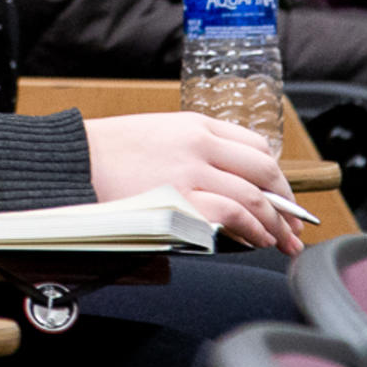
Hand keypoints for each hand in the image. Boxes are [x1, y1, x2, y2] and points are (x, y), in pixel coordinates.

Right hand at [85, 112, 302, 254]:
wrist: (72, 162)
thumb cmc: (106, 153)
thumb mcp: (157, 135)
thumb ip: (194, 151)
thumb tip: (228, 182)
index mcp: (194, 124)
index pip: (255, 145)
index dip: (276, 175)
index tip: (282, 195)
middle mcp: (199, 144)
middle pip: (264, 171)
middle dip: (286, 202)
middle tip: (293, 224)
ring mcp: (192, 173)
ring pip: (255, 197)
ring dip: (275, 224)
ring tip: (281, 241)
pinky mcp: (181, 202)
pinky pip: (234, 216)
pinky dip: (252, 231)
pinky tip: (256, 241)